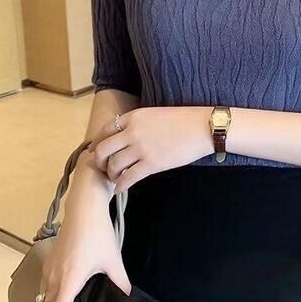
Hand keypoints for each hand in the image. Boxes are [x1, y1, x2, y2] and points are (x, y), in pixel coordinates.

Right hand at [38, 177, 129, 301]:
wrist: (84, 207)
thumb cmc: (98, 233)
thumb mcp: (113, 259)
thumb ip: (120, 281)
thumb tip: (127, 296)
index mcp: (69, 281)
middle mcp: (54, 278)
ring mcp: (49, 270)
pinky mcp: (49, 262)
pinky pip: (44, 289)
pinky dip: (50, 301)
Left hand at [88, 106, 213, 191]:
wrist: (202, 127)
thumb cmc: (184, 120)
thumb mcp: (155, 114)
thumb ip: (138, 123)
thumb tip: (128, 136)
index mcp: (134, 117)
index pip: (105, 130)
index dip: (98, 143)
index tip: (98, 152)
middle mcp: (133, 132)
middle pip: (103, 149)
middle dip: (99, 161)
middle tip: (103, 168)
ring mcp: (141, 148)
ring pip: (113, 165)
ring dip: (111, 174)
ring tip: (115, 178)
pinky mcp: (152, 164)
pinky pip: (128, 177)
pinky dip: (121, 185)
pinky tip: (121, 188)